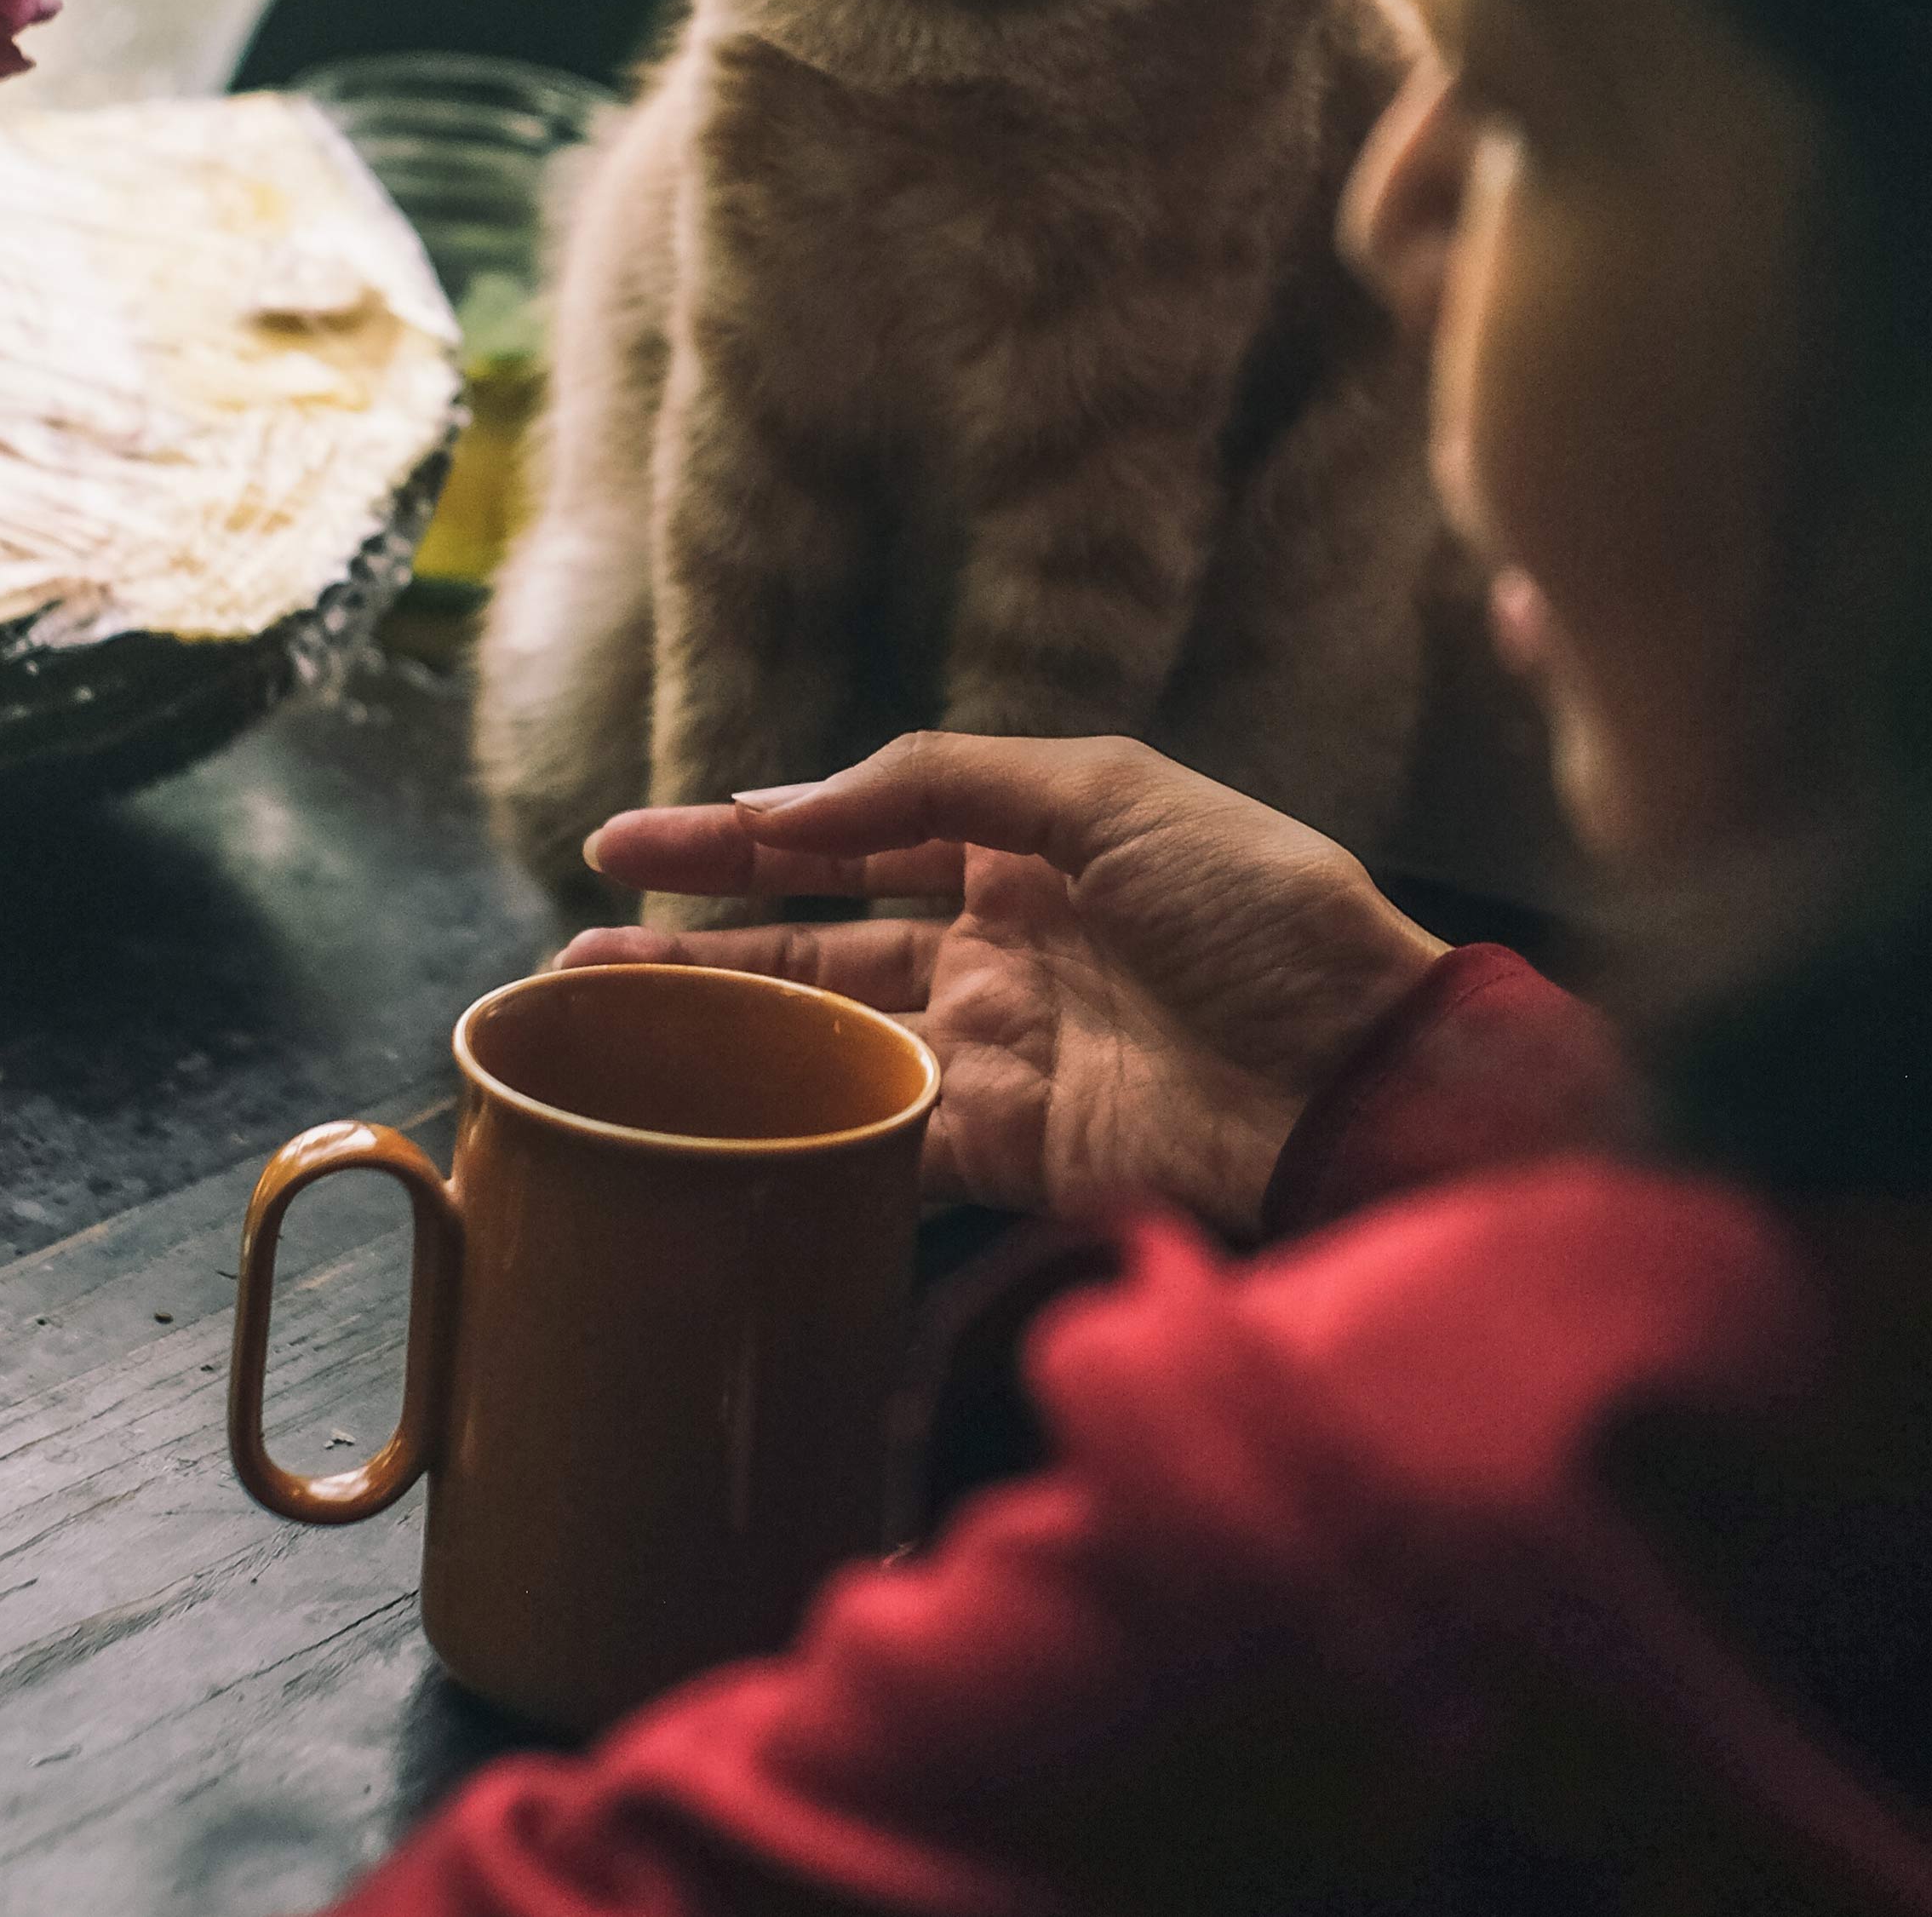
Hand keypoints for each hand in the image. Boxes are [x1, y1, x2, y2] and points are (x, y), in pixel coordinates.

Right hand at [567, 734, 1447, 1236]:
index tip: (631, 842)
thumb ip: (954, 784)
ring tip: (601, 1032)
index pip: (858, 831)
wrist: (1357, 1070)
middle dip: (698, 942)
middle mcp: (1001, 943)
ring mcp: (999, 1048)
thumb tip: (799, 800)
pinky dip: (799, 1129)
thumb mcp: (1118, 795)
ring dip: (720, 1034)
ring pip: (828, 1035)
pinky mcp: (1011, 1147)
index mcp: (1032, 846)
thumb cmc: (1262, 910)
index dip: (746, 835)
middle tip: (574, 953)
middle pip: (820, 937)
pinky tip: (713, 1124)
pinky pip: (880, 1136)